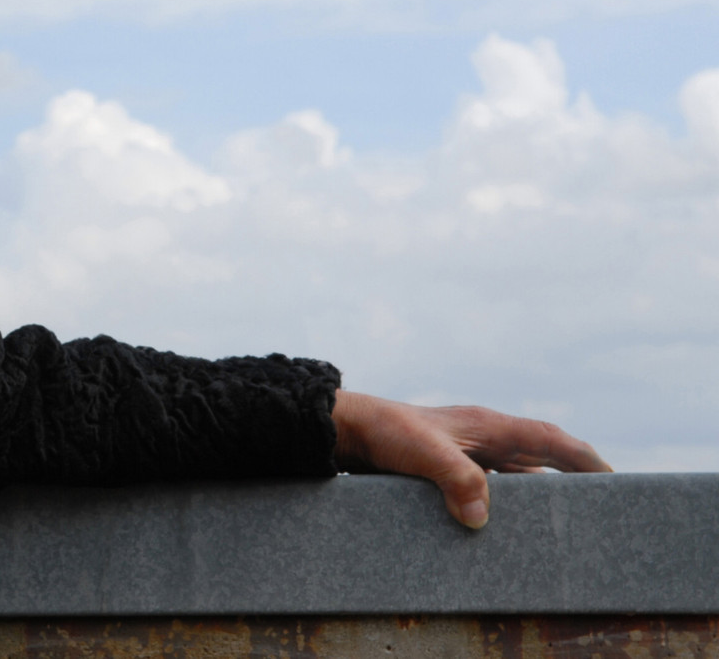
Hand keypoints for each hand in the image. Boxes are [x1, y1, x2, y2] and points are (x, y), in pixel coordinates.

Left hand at [331, 389, 610, 528]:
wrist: (344, 430)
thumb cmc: (384, 431)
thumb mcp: (423, 452)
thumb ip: (457, 479)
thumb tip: (481, 518)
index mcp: (487, 426)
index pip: (549, 440)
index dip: (583, 458)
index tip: (613, 479)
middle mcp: (481, 438)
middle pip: (539, 460)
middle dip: (568, 481)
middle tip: (595, 510)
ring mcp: (464, 454)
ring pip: (513, 477)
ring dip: (534, 497)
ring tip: (558, 527)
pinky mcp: (445, 471)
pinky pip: (486, 490)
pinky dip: (502, 507)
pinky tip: (503, 530)